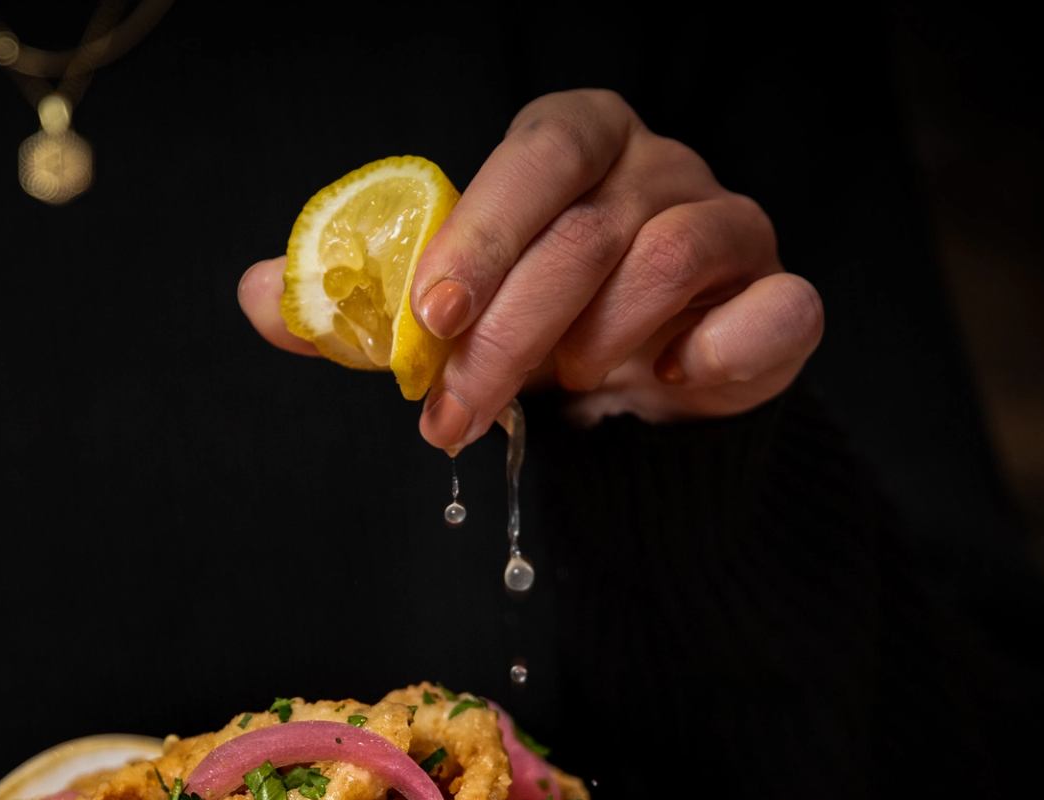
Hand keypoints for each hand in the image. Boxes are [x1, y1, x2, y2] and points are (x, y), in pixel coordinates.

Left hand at [238, 89, 823, 447]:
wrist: (634, 399)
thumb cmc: (533, 330)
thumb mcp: (438, 321)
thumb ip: (355, 308)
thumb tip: (262, 294)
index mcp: (575, 141)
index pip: (534, 156)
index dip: (479, 236)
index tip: (426, 320)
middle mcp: (658, 166)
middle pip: (586, 229)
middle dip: (505, 337)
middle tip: (450, 415)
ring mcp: (730, 222)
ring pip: (668, 263)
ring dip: (595, 345)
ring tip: (564, 387)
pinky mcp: (781, 297)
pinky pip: (774, 311)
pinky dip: (712, 356)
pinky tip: (663, 385)